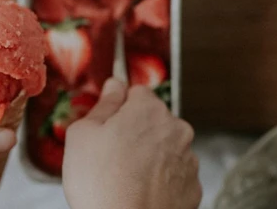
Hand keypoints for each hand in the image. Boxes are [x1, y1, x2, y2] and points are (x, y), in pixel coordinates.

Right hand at [63, 79, 201, 208]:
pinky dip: (161, 179)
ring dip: (150, 154)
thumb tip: (114, 85)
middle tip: (112, 154)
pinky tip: (141, 190)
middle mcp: (175, 129)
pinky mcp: (193, 187)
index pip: (136, 92)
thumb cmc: (101, 184)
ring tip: (126, 177)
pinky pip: (174, 173)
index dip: (119, 107)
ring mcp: (188, 159)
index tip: (108, 124)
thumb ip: (103, 103)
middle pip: (153, 119)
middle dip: (136, 130)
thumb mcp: (83, 133)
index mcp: (149, 109)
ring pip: (164, 146)